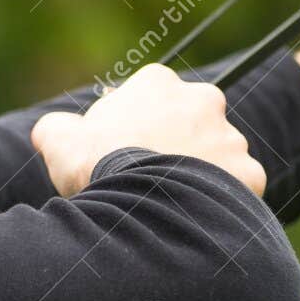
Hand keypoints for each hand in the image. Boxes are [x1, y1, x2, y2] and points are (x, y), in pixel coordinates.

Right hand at [30, 64, 265, 197]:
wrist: (139, 207)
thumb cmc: (96, 166)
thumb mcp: (60, 140)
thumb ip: (57, 128)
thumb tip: (50, 130)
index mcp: (158, 82)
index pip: (153, 97)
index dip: (137, 126)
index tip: (124, 152)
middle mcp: (202, 99)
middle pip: (192, 122)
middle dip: (179, 145)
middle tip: (153, 180)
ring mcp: (230, 136)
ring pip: (220, 155)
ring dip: (203, 174)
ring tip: (176, 206)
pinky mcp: (249, 172)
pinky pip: (240, 188)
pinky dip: (224, 203)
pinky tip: (198, 218)